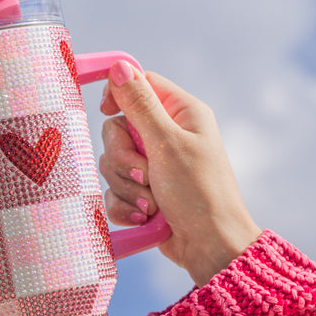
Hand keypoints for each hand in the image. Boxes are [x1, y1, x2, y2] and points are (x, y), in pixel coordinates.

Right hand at [99, 61, 260, 286]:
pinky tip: (144, 217)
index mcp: (181, 113)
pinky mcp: (143, 194)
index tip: (106, 110)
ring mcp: (154, 166)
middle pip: (117, 127)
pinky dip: (125, 205)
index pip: (139, 84)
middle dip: (124, 157)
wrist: (209, 248)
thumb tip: (119, 67)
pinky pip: (114, 191)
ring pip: (112, 162)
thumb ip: (140, 105)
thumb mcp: (168, 144)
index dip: (117, 94)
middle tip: (145, 173)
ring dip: (127, 186)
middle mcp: (167, 136)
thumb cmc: (199, 193)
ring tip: (151, 203)